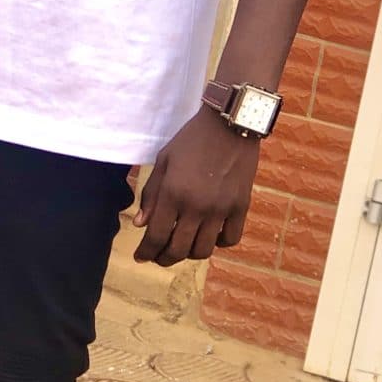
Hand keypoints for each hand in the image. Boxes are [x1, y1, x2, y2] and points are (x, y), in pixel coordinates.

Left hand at [130, 110, 258, 265]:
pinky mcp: (241, 207)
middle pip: (179, 249)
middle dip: (164, 258)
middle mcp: (197, 206)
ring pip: (204, 250)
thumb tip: (140, 223)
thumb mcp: (164, 161)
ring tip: (184, 246)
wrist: (229, 124)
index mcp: (173, 193)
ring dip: (190, 254)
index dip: (146, 252)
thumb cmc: (191, 140)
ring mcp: (221, 209)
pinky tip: (211, 235)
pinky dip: (219, 243)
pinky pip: (230, 239)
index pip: (156, 236)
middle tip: (159, 256)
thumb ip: (151, 194)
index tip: (140, 257)